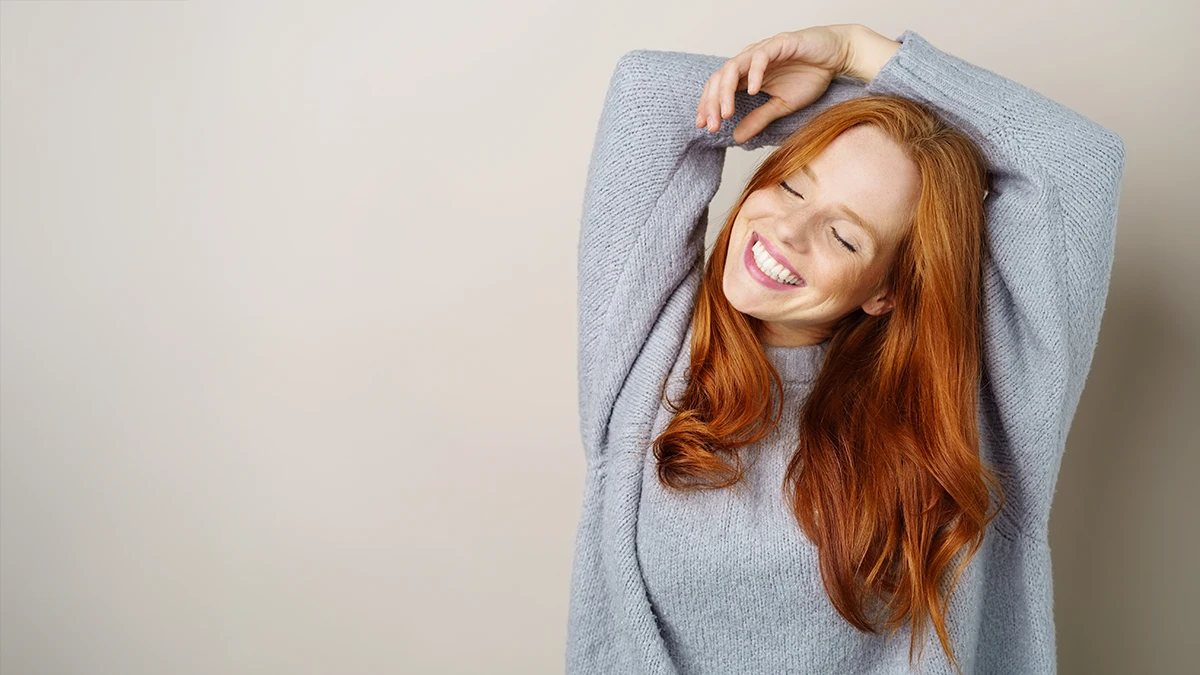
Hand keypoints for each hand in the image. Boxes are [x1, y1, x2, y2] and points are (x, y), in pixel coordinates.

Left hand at [696, 24, 864, 143]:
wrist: (836, 57)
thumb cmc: (810, 76)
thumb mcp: (782, 105)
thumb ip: (759, 119)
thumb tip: (737, 138)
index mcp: (747, 75)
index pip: (718, 89)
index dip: (708, 107)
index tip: (705, 128)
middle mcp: (749, 62)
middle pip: (719, 79)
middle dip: (712, 103)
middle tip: (712, 126)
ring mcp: (763, 51)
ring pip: (734, 67)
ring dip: (726, 91)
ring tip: (726, 113)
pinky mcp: (779, 43)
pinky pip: (761, 56)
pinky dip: (754, 73)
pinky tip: (753, 91)